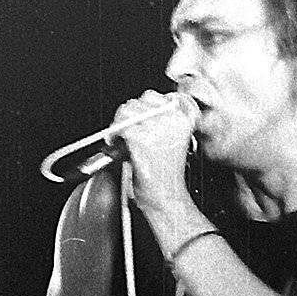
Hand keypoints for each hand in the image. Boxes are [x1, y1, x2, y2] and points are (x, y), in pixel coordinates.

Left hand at [104, 89, 197, 217]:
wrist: (165, 200)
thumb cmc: (166, 175)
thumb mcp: (173, 141)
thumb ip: (161, 121)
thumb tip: (140, 106)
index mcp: (184, 118)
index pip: (159, 96)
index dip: (146, 105)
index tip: (141, 117)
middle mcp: (172, 120)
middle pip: (140, 100)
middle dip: (129, 115)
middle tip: (126, 133)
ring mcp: (156, 128)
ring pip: (127, 110)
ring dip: (119, 123)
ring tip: (122, 140)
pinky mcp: (141, 140)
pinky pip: (119, 127)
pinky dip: (113, 136)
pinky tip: (116, 145)